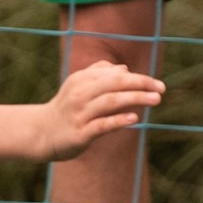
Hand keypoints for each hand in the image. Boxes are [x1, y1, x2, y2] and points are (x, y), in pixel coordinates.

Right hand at [41, 60, 163, 160]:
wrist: (42, 133)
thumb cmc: (67, 109)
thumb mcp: (80, 87)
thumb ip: (100, 75)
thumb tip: (124, 69)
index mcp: (82, 80)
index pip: (114, 74)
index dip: (138, 78)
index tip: (157, 84)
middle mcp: (80, 93)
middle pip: (114, 83)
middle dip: (140, 84)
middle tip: (161, 89)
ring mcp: (79, 113)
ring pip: (110, 101)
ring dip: (134, 99)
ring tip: (155, 100)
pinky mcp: (80, 133)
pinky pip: (101, 125)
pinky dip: (118, 120)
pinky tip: (134, 119)